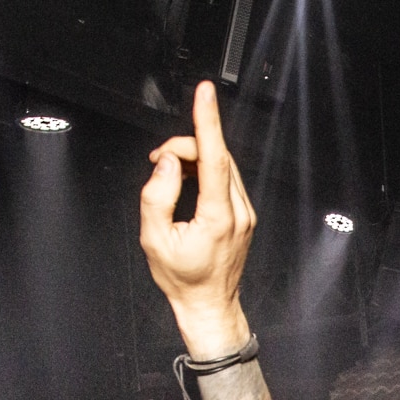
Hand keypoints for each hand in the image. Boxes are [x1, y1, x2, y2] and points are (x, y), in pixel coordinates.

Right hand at [137, 81, 255, 358]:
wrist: (209, 305)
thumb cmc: (182, 279)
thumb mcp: (154, 239)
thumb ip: (157, 195)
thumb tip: (166, 163)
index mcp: (218, 217)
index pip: (215, 157)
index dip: (208, 121)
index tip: (206, 93)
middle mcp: (238, 211)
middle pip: (216, 156)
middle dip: (184, 147)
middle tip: (156, 161)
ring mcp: (245, 212)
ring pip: (221, 165)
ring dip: (193, 158)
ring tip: (166, 172)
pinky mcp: (244, 214)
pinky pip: (225, 178)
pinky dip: (203, 170)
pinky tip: (185, 181)